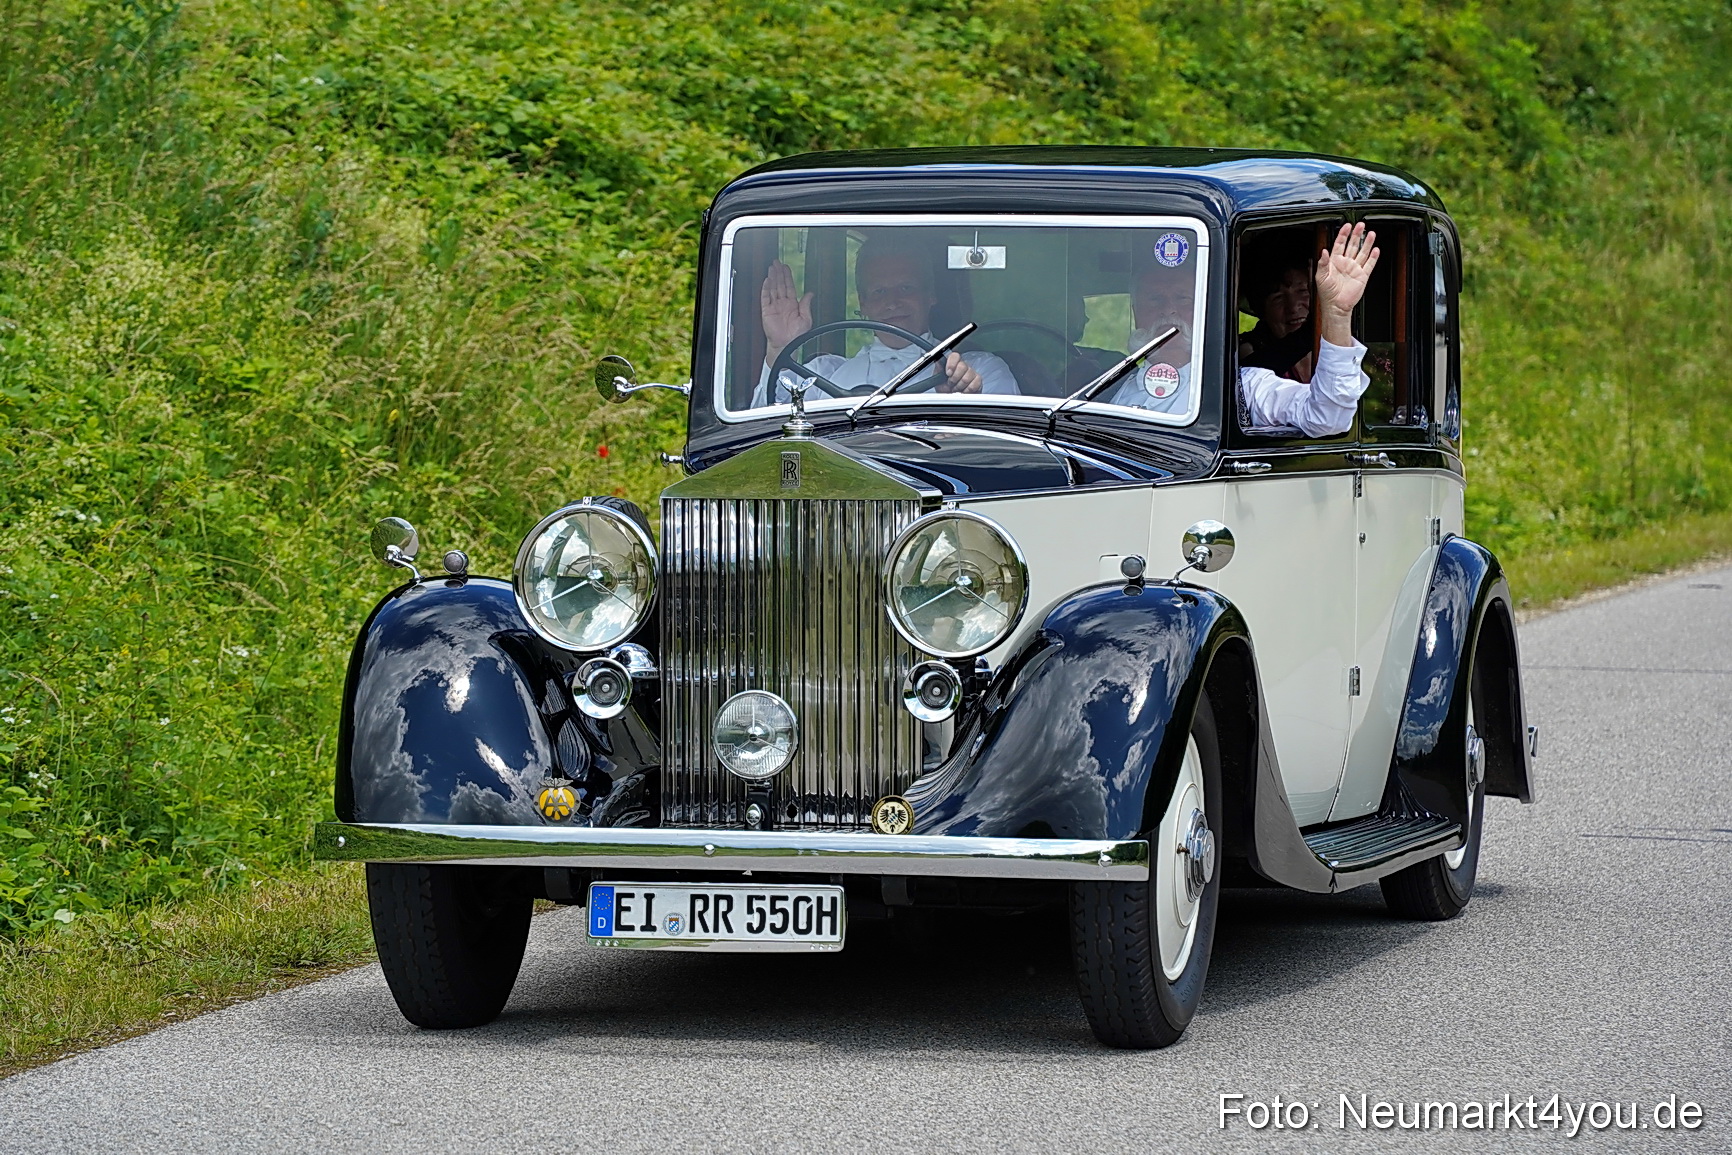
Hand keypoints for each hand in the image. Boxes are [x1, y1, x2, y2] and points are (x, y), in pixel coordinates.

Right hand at [760, 260, 812, 363]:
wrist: (786, 345)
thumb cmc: (796, 336)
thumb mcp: (806, 319)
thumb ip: (807, 305)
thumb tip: (810, 294)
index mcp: (792, 305)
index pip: (789, 286)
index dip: (788, 276)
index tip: (786, 268)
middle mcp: (783, 304)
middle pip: (780, 284)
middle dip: (778, 273)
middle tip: (777, 263)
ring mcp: (774, 306)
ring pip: (773, 288)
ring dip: (772, 278)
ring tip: (771, 268)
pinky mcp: (767, 311)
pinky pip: (765, 298)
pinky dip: (766, 289)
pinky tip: (767, 281)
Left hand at [935, 351, 982, 393]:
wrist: (951, 400)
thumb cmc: (945, 390)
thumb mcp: (937, 380)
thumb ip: (938, 369)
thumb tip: (938, 360)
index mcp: (953, 363)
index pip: (955, 356)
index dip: (951, 364)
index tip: (948, 373)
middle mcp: (963, 366)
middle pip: (962, 366)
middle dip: (954, 378)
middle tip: (951, 384)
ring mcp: (971, 373)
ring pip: (967, 376)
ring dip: (959, 386)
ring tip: (956, 389)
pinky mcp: (978, 381)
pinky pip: (974, 384)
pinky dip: (967, 390)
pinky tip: (963, 392)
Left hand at [1315, 223, 1378, 344]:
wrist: (1336, 307)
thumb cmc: (1327, 293)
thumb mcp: (1320, 277)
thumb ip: (1322, 263)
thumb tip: (1323, 251)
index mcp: (1334, 262)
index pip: (1339, 244)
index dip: (1343, 234)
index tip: (1347, 226)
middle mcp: (1345, 263)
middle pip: (1352, 245)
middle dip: (1356, 234)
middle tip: (1361, 225)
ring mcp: (1354, 269)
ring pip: (1362, 252)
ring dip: (1367, 243)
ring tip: (1371, 233)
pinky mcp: (1362, 276)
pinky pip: (1369, 264)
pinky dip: (1373, 257)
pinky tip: (1376, 250)